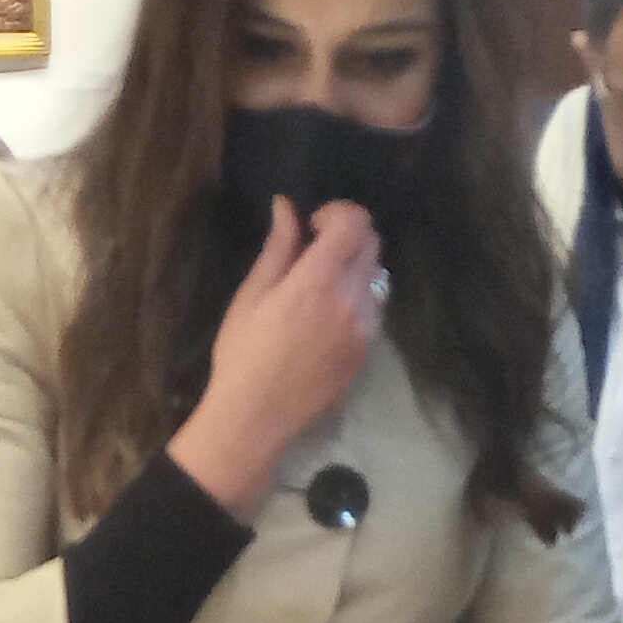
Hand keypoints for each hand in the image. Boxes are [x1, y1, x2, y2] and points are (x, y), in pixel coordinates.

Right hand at [171, 199, 383, 513]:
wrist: (257, 415)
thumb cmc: (243, 352)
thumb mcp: (252, 294)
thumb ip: (278, 247)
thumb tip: (287, 206)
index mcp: (318, 280)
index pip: (355, 222)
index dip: (335, 212)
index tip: (311, 227)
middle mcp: (351, 299)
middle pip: (373, 243)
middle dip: (348, 235)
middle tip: (315, 250)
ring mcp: (365, 327)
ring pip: (379, 274)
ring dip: (357, 265)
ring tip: (324, 283)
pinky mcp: (368, 349)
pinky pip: (376, 305)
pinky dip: (361, 294)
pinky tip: (331, 312)